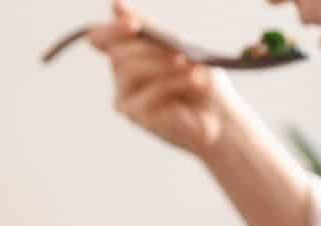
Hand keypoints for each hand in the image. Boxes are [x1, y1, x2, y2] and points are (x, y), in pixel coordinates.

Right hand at [90, 0, 229, 154]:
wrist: (221, 117)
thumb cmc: (199, 80)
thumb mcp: (178, 47)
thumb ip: (149, 29)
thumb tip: (115, 4)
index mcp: (127, 55)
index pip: (99, 39)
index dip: (111, 30)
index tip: (134, 25)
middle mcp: (121, 78)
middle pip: (119, 54)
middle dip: (150, 49)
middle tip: (182, 52)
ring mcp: (126, 100)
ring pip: (131, 71)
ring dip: (164, 65)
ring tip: (193, 69)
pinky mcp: (139, 118)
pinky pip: (149, 94)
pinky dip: (175, 84)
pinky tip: (195, 82)